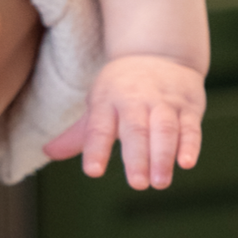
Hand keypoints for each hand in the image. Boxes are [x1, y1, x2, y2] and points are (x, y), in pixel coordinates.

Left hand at [44, 53, 204, 189]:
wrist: (156, 53)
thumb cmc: (121, 88)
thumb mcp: (97, 104)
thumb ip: (79, 134)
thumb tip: (48, 152)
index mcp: (106, 100)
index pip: (98, 126)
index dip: (95, 148)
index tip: (93, 172)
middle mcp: (133, 99)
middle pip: (135, 128)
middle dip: (136, 156)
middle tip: (137, 184)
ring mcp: (162, 102)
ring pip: (163, 128)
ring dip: (162, 155)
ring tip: (160, 182)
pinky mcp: (187, 106)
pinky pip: (189, 126)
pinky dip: (189, 144)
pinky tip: (186, 163)